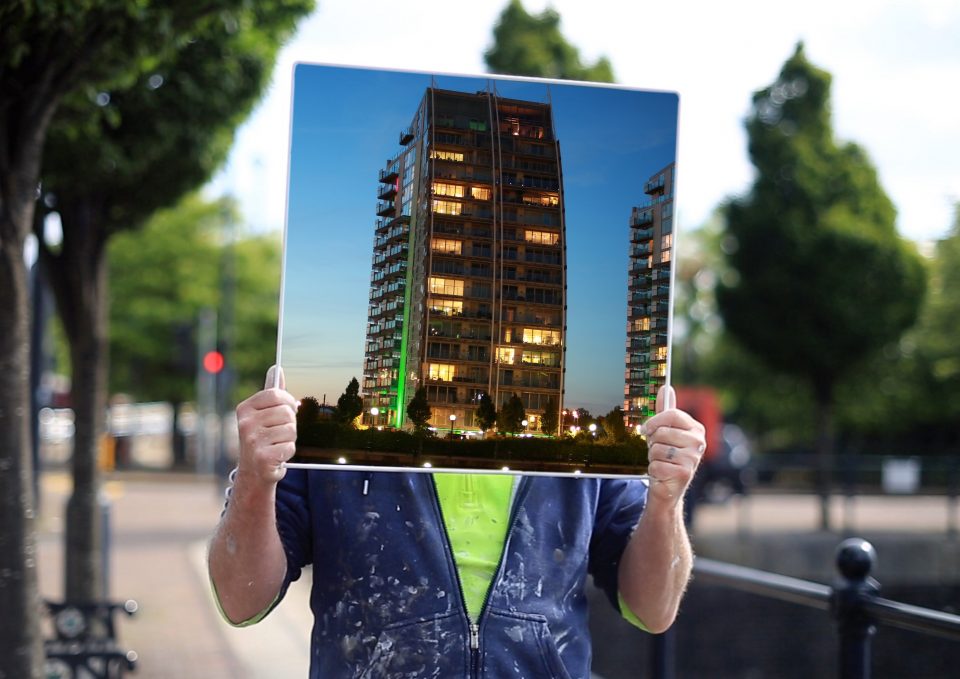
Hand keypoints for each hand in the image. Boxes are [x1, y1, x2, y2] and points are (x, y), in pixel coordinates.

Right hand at [235, 366, 297, 486]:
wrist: (253, 473)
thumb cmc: (262, 438)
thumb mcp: (263, 414)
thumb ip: (271, 393)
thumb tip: (277, 368)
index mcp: (245, 409)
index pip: (276, 394)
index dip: (288, 401)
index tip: (287, 409)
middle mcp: (245, 424)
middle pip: (287, 412)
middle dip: (290, 423)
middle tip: (278, 432)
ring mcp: (253, 441)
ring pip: (291, 430)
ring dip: (289, 438)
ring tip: (276, 444)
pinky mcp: (263, 457)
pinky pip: (290, 446)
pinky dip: (287, 452)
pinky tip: (276, 455)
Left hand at [643, 385, 705, 509]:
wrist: (669, 487)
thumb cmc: (666, 456)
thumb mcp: (666, 432)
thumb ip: (665, 411)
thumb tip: (666, 388)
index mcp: (696, 429)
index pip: (673, 415)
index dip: (655, 421)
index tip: (646, 429)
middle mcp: (699, 442)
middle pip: (662, 432)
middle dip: (652, 443)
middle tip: (657, 451)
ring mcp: (693, 458)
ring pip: (657, 449)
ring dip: (652, 457)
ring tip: (661, 462)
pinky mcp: (685, 474)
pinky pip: (656, 465)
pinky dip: (653, 470)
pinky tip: (661, 474)